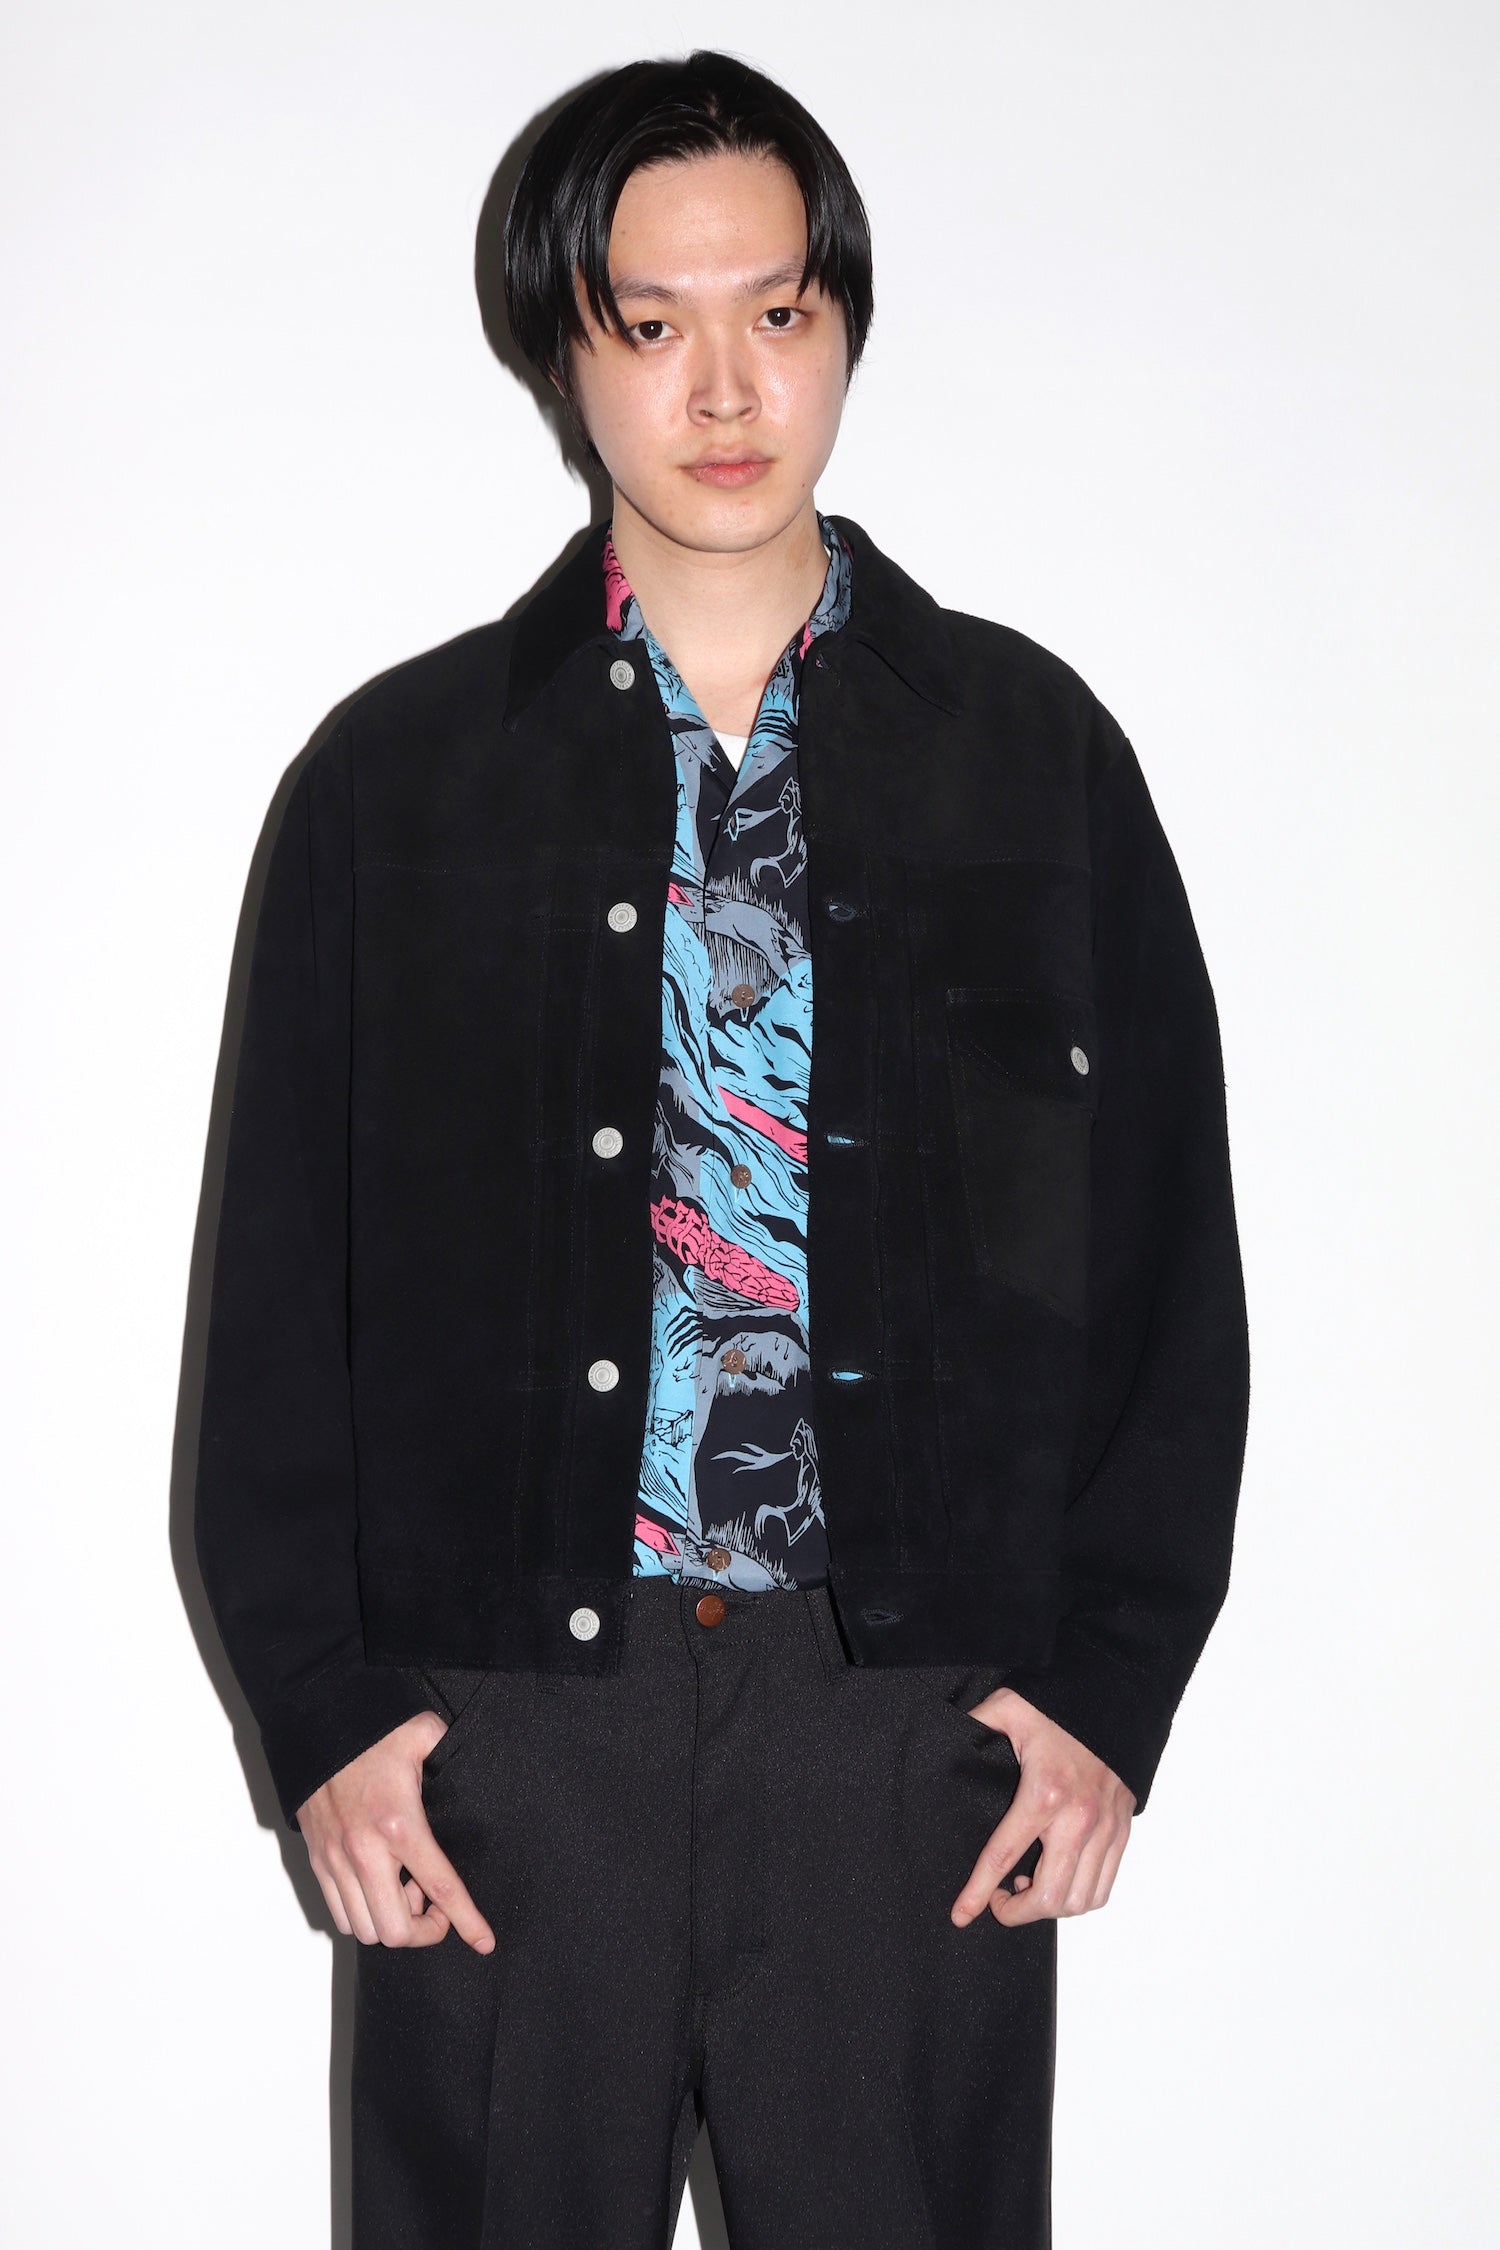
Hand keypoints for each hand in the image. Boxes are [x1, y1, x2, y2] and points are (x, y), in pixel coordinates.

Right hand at [296, 1712, 496, 1952]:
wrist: (316, 1723)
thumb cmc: (372, 1730)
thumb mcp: (424, 1734)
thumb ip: (452, 1750)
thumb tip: (473, 1760)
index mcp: (400, 1824)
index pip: (441, 1888)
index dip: (467, 1922)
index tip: (484, 1943)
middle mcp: (364, 1852)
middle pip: (396, 1931)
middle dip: (424, 1931)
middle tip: (435, 1908)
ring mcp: (336, 1860)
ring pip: (365, 1930)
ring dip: (391, 1922)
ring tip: (405, 1889)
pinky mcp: (317, 1860)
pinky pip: (340, 1914)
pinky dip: (363, 1914)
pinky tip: (379, 1884)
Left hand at [950, 1688, 1135, 1927]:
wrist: (1115, 1700)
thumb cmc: (1060, 1707)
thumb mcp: (1008, 1708)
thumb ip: (975, 1725)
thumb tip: (944, 1736)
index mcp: (1044, 1793)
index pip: (1003, 1856)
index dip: (978, 1892)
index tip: (961, 1915)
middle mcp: (1079, 1819)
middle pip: (1048, 1896)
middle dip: (1017, 1912)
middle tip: (998, 1898)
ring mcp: (1105, 1830)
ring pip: (1079, 1901)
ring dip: (1049, 1908)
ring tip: (1028, 1886)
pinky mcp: (1121, 1832)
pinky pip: (1103, 1888)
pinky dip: (1079, 1899)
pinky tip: (1059, 1879)